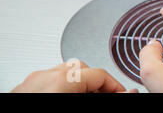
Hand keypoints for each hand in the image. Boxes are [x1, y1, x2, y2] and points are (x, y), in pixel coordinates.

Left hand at [11, 60, 134, 92]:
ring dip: (80, 86)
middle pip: (82, 70)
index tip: (122, 95)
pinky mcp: (22, 91)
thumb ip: (109, 98)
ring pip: (64, 74)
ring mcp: (30, 83)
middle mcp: (44, 77)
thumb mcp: (85, 106)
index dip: (115, 87)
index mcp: (62, 81)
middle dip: (97, 85)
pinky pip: (48, 83)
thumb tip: (128, 93)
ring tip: (87, 98)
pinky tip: (66, 99)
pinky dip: (61, 89)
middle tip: (107, 97)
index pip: (100, 74)